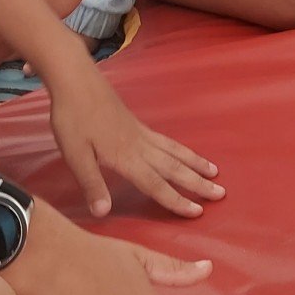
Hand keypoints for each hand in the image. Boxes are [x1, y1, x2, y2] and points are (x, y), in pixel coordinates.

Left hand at [42, 54, 222, 218]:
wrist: (77, 80)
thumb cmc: (73, 118)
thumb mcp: (75, 154)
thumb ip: (91, 183)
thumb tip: (104, 213)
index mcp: (126, 157)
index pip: (156, 184)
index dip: (177, 200)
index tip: (198, 212)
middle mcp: (140, 146)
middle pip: (174, 168)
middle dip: (197, 183)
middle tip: (221, 193)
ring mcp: (141, 133)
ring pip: (174, 152)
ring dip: (195, 163)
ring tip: (214, 172)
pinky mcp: (137, 124)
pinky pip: (167, 141)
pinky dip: (181, 149)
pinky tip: (183, 152)